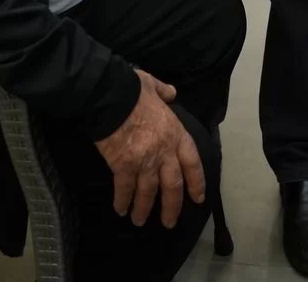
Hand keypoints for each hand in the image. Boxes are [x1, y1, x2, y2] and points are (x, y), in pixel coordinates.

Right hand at [94, 69, 204, 228]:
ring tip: (139, 221)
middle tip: (169, 222)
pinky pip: (125, 189)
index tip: (197, 198)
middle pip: (173, 186)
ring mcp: (145, 161)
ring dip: (144, 209)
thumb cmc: (133, 89)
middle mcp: (164, 152)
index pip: (192, 163)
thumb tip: (171, 92)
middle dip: (172, 207)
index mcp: (175, 133)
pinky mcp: (124, 167)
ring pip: (149, 193)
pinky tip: (120, 208)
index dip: (197, 182)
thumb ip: (164, 91)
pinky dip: (123, 201)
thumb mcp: (153, 85)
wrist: (111, 97)